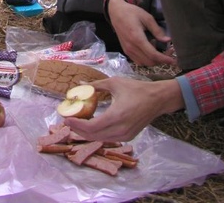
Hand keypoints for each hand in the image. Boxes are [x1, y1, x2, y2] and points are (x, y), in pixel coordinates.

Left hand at [63, 76, 184, 141]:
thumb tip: (79, 83)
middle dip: (78, 130)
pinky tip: (90, 126)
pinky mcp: (128, 137)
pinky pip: (108, 139)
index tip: (66, 118)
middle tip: (68, 121)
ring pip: (100, 139)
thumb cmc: (136, 89)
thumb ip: (96, 85)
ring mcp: (125, 136)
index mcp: (116, 116)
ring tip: (76, 123)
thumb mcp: (114, 83)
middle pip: (93, 136)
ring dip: (87, 133)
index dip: (77, 125)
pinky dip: (97, 134)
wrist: (157, 99)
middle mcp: (120, 130)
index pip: (91, 127)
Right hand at [108, 0, 174, 65]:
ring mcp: (127, 50)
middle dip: (161, 60)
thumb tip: (168, 40)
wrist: (116, 12)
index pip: (153, 54)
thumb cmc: (132, 12)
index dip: (164, 59)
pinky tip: (150, 50)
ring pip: (144, 63)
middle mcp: (131, 47)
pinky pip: (138, 61)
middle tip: (169, 51)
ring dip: (154, 60)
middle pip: (150, 61)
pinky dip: (146, 60)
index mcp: (137, 38)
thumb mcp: (147, 17)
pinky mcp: (126, 50)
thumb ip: (157, 30)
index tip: (174, 60)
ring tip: (160, 50)